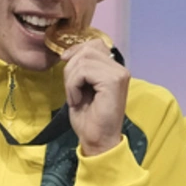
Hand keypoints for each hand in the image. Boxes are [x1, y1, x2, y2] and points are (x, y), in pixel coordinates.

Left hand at [61, 39, 128, 156]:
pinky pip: (84, 71)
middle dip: (71, 68)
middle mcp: (120, 68)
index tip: (65, 64)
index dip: (76, 51)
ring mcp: (119, 74)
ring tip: (75, 97)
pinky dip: (73, 86)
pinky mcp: (113, 81)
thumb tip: (68, 53)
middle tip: (71, 90)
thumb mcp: (81, 86)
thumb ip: (81, 67)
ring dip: (71, 79)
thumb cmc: (89, 119)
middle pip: (87, 49)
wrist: (97, 141)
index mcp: (114, 69)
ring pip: (83, 59)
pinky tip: (77, 100)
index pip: (94, 44)